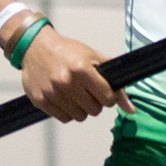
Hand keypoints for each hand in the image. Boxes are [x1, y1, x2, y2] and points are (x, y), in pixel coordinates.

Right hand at [18, 26, 136, 122]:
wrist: (35, 46)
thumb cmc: (67, 51)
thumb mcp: (94, 58)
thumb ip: (115, 83)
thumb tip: (130, 110)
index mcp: (81, 69)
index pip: (107, 98)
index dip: (109, 97)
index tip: (104, 92)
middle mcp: (66, 81)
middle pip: (94, 110)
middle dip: (95, 103)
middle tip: (88, 91)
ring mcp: (52, 92)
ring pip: (79, 117)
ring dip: (81, 109)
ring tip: (75, 94)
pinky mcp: (40, 100)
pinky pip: (64, 118)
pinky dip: (67, 112)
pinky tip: (64, 98)